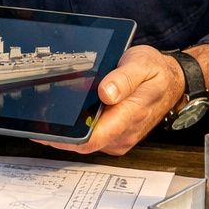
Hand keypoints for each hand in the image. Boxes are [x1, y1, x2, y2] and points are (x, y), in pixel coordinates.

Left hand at [41, 45, 183, 155]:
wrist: (172, 81)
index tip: (45, 129)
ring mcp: (120, 137)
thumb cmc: (156, 73)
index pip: (92, 138)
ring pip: (86, 141)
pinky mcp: (116, 135)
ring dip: (67, 132)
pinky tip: (65, 115)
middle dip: (60, 134)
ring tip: (45, 115)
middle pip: (84, 142)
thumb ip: (124, 80)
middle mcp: (124, 133)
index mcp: (129, 115)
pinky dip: (77, 128)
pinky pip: (92, 136)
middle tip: (36, 118)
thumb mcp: (141, 65)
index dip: (66, 139)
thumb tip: (106, 93)